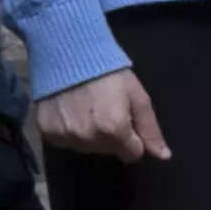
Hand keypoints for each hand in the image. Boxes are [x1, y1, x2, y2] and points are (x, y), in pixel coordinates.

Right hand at [33, 67, 169, 163]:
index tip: (127, 120)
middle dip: (113, 136)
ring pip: (87, 148)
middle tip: (106, 109)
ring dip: (91, 135)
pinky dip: (70, 131)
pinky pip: (65, 141)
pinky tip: (71, 112)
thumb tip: (163, 156)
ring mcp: (65, 136)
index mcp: (114, 130)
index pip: (132, 154)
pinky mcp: (47, 132)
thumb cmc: (109, 73)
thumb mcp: (138, 96)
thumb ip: (150, 129)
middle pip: (109, 151)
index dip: (133, 139)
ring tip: (88, 109)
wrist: (69, 54)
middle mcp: (88, 138)